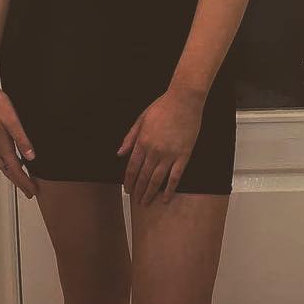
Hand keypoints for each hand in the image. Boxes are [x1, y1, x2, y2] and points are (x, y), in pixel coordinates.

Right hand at [0, 86, 37, 199]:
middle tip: (29, 192)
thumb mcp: (13, 121)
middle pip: (8, 171)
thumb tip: (31, 157)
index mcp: (1, 145)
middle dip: (19, 183)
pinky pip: (1, 157)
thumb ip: (22, 139)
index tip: (33, 191)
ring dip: (13, 175)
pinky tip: (14, 162)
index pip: (15, 170)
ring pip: (4, 165)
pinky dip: (9, 165)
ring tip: (22, 182)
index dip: (24, 182)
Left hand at [117, 87, 203, 204]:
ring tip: (145, 203)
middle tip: (135, 200)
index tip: (126, 190)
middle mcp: (153, 151)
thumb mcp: (141, 119)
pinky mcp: (183, 156)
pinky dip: (169, 189)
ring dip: (149, 193)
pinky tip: (165, 198)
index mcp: (142, 142)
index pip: (131, 167)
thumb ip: (130, 137)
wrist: (184, 100)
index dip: (128, 181)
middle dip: (137, 190)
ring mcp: (169, 155)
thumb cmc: (162, 107)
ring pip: (156, 180)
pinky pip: (175, 177)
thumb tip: (120, 153)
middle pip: (142, 176)